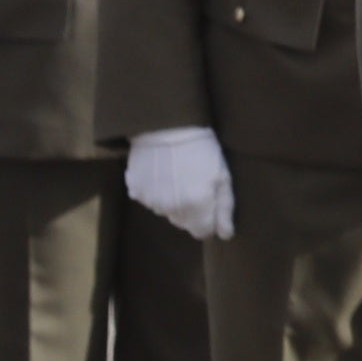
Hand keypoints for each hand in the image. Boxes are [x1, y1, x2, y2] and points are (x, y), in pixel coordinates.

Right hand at [123, 126, 234, 241]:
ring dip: (173, 201)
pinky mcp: (135, 190)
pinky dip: (157, 191)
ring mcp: (151, 201)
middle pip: (184, 223)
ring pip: (167, 211)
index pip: (202, 232)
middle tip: (196, 184)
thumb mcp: (222, 176)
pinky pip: (150, 200)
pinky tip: (163, 172)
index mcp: (196, 206)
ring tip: (179, 175)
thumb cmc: (202, 149)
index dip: (208, 221)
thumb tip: (225, 235)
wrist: (167, 126)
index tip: (210, 204)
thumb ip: (224, 209)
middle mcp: (171, 209)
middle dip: (192, 211)